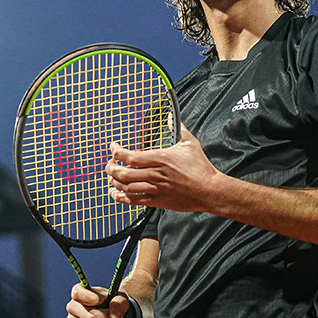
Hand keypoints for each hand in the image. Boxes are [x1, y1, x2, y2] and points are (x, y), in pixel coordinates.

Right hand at [66, 283, 130, 317]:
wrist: (107, 316)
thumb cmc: (112, 303)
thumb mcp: (120, 298)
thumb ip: (119, 303)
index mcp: (79, 291)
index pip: (78, 294)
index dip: (90, 298)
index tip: (102, 300)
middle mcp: (72, 306)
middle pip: (92, 317)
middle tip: (119, 317)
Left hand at [106, 126, 220, 212]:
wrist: (208, 190)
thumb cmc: (200, 167)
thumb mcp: (190, 143)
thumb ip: (178, 128)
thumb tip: (171, 116)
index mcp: (160, 158)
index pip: (129, 156)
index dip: (116, 152)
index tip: (113, 147)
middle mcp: (154, 174)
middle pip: (122, 173)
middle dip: (110, 168)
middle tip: (109, 164)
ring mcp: (155, 189)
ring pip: (125, 187)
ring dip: (114, 182)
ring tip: (110, 177)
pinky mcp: (157, 201)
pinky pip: (133, 200)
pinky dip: (120, 197)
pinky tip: (115, 193)